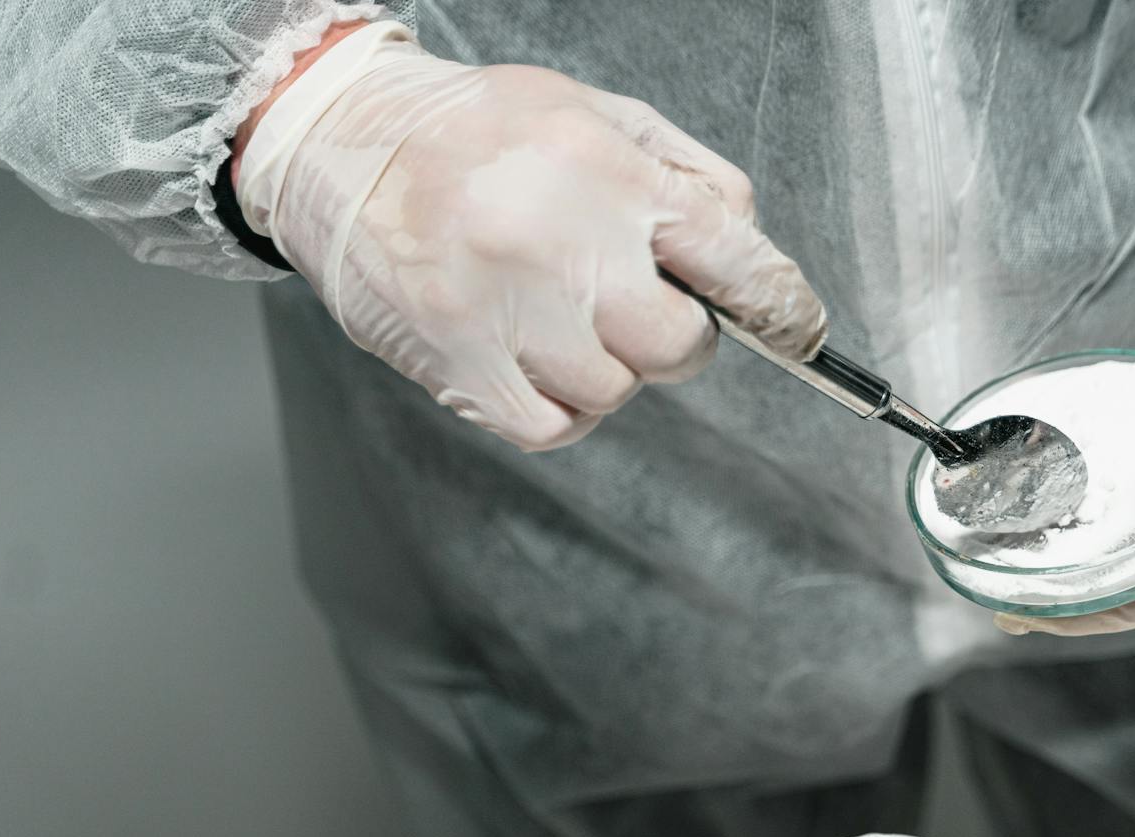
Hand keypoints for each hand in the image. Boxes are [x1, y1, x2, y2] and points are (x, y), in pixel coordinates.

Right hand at [237, 24, 823, 448]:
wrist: (337, 142)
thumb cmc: (475, 131)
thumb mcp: (596, 113)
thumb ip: (686, 176)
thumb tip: (753, 247)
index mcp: (606, 172)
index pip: (734, 259)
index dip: (781, 307)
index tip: (798, 327)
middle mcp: (560, 242)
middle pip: (679, 346)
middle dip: (672, 333)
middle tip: (631, 302)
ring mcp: (507, 311)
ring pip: (615, 392)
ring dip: (605, 366)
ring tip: (559, 314)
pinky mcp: (461, 365)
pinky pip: (553, 426)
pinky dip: (560, 406)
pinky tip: (536, 358)